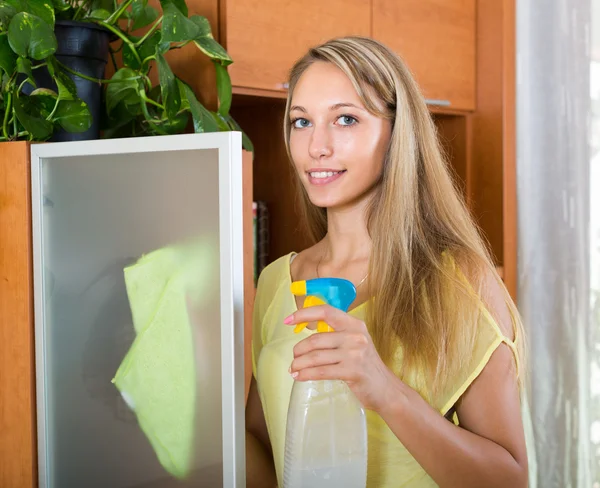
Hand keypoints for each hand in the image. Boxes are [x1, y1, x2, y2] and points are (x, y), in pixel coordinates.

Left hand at [284, 304, 402, 412]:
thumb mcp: (355, 342)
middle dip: (299, 350)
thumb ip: (336, 334)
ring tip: (293, 369)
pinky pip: (321, 371)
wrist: (386, 389)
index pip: (326, 311)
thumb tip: (307, 333)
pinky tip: (299, 377)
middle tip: (294, 358)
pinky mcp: (352, 371)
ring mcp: (355, 353)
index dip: (304, 314)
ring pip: (316, 356)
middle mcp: (355, 335)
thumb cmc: (366, 365)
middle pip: (316, 339)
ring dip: (299, 364)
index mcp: (354, 324)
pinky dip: (306, 374)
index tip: (288, 320)